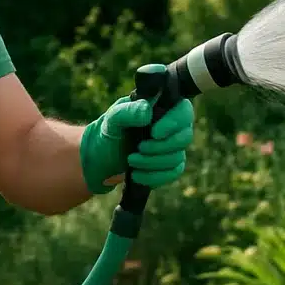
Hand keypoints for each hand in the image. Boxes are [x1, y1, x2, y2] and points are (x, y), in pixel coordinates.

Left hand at [79, 67, 195, 193]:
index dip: (174, 122)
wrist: (100, 159)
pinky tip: (137, 175)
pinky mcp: (169, 165)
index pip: (183, 110)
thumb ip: (127, 112)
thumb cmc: (108, 133)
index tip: (154, 132)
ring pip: (178, 157)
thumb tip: (147, 112)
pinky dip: (155, 176)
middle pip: (184, 136)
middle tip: (139, 148)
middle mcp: (171, 126)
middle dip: (161, 147)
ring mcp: (172, 146)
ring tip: (131, 161)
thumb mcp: (112, 120)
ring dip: (153, 163)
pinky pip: (174, 172)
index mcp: (161, 108)